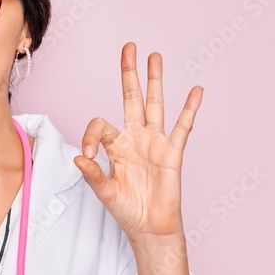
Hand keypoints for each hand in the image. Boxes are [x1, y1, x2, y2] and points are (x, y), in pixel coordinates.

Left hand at [74, 42, 201, 240]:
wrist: (149, 227)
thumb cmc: (126, 210)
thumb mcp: (105, 192)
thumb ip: (93, 174)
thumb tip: (79, 158)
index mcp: (116, 146)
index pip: (101, 125)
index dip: (91, 135)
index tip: (88, 154)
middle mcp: (135, 138)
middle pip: (132, 98)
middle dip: (130, 73)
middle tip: (129, 47)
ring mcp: (155, 142)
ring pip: (156, 104)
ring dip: (155, 81)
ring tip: (155, 56)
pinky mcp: (172, 152)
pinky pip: (182, 127)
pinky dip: (189, 109)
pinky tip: (195, 91)